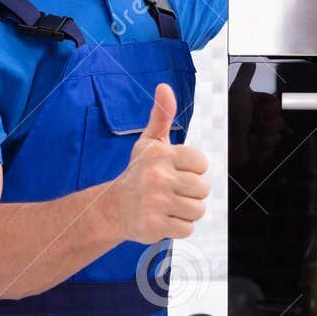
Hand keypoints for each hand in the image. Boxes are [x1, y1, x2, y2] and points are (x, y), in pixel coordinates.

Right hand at [105, 83, 209, 242]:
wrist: (112, 208)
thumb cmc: (138, 173)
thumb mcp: (149, 143)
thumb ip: (161, 116)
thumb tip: (164, 87)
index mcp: (160, 154)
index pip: (202, 163)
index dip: (193, 169)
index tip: (176, 171)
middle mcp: (157, 177)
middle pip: (203, 189)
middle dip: (192, 192)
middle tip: (173, 191)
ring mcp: (155, 202)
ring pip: (198, 210)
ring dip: (187, 211)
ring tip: (170, 205)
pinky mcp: (154, 225)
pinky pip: (187, 228)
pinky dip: (179, 227)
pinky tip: (164, 219)